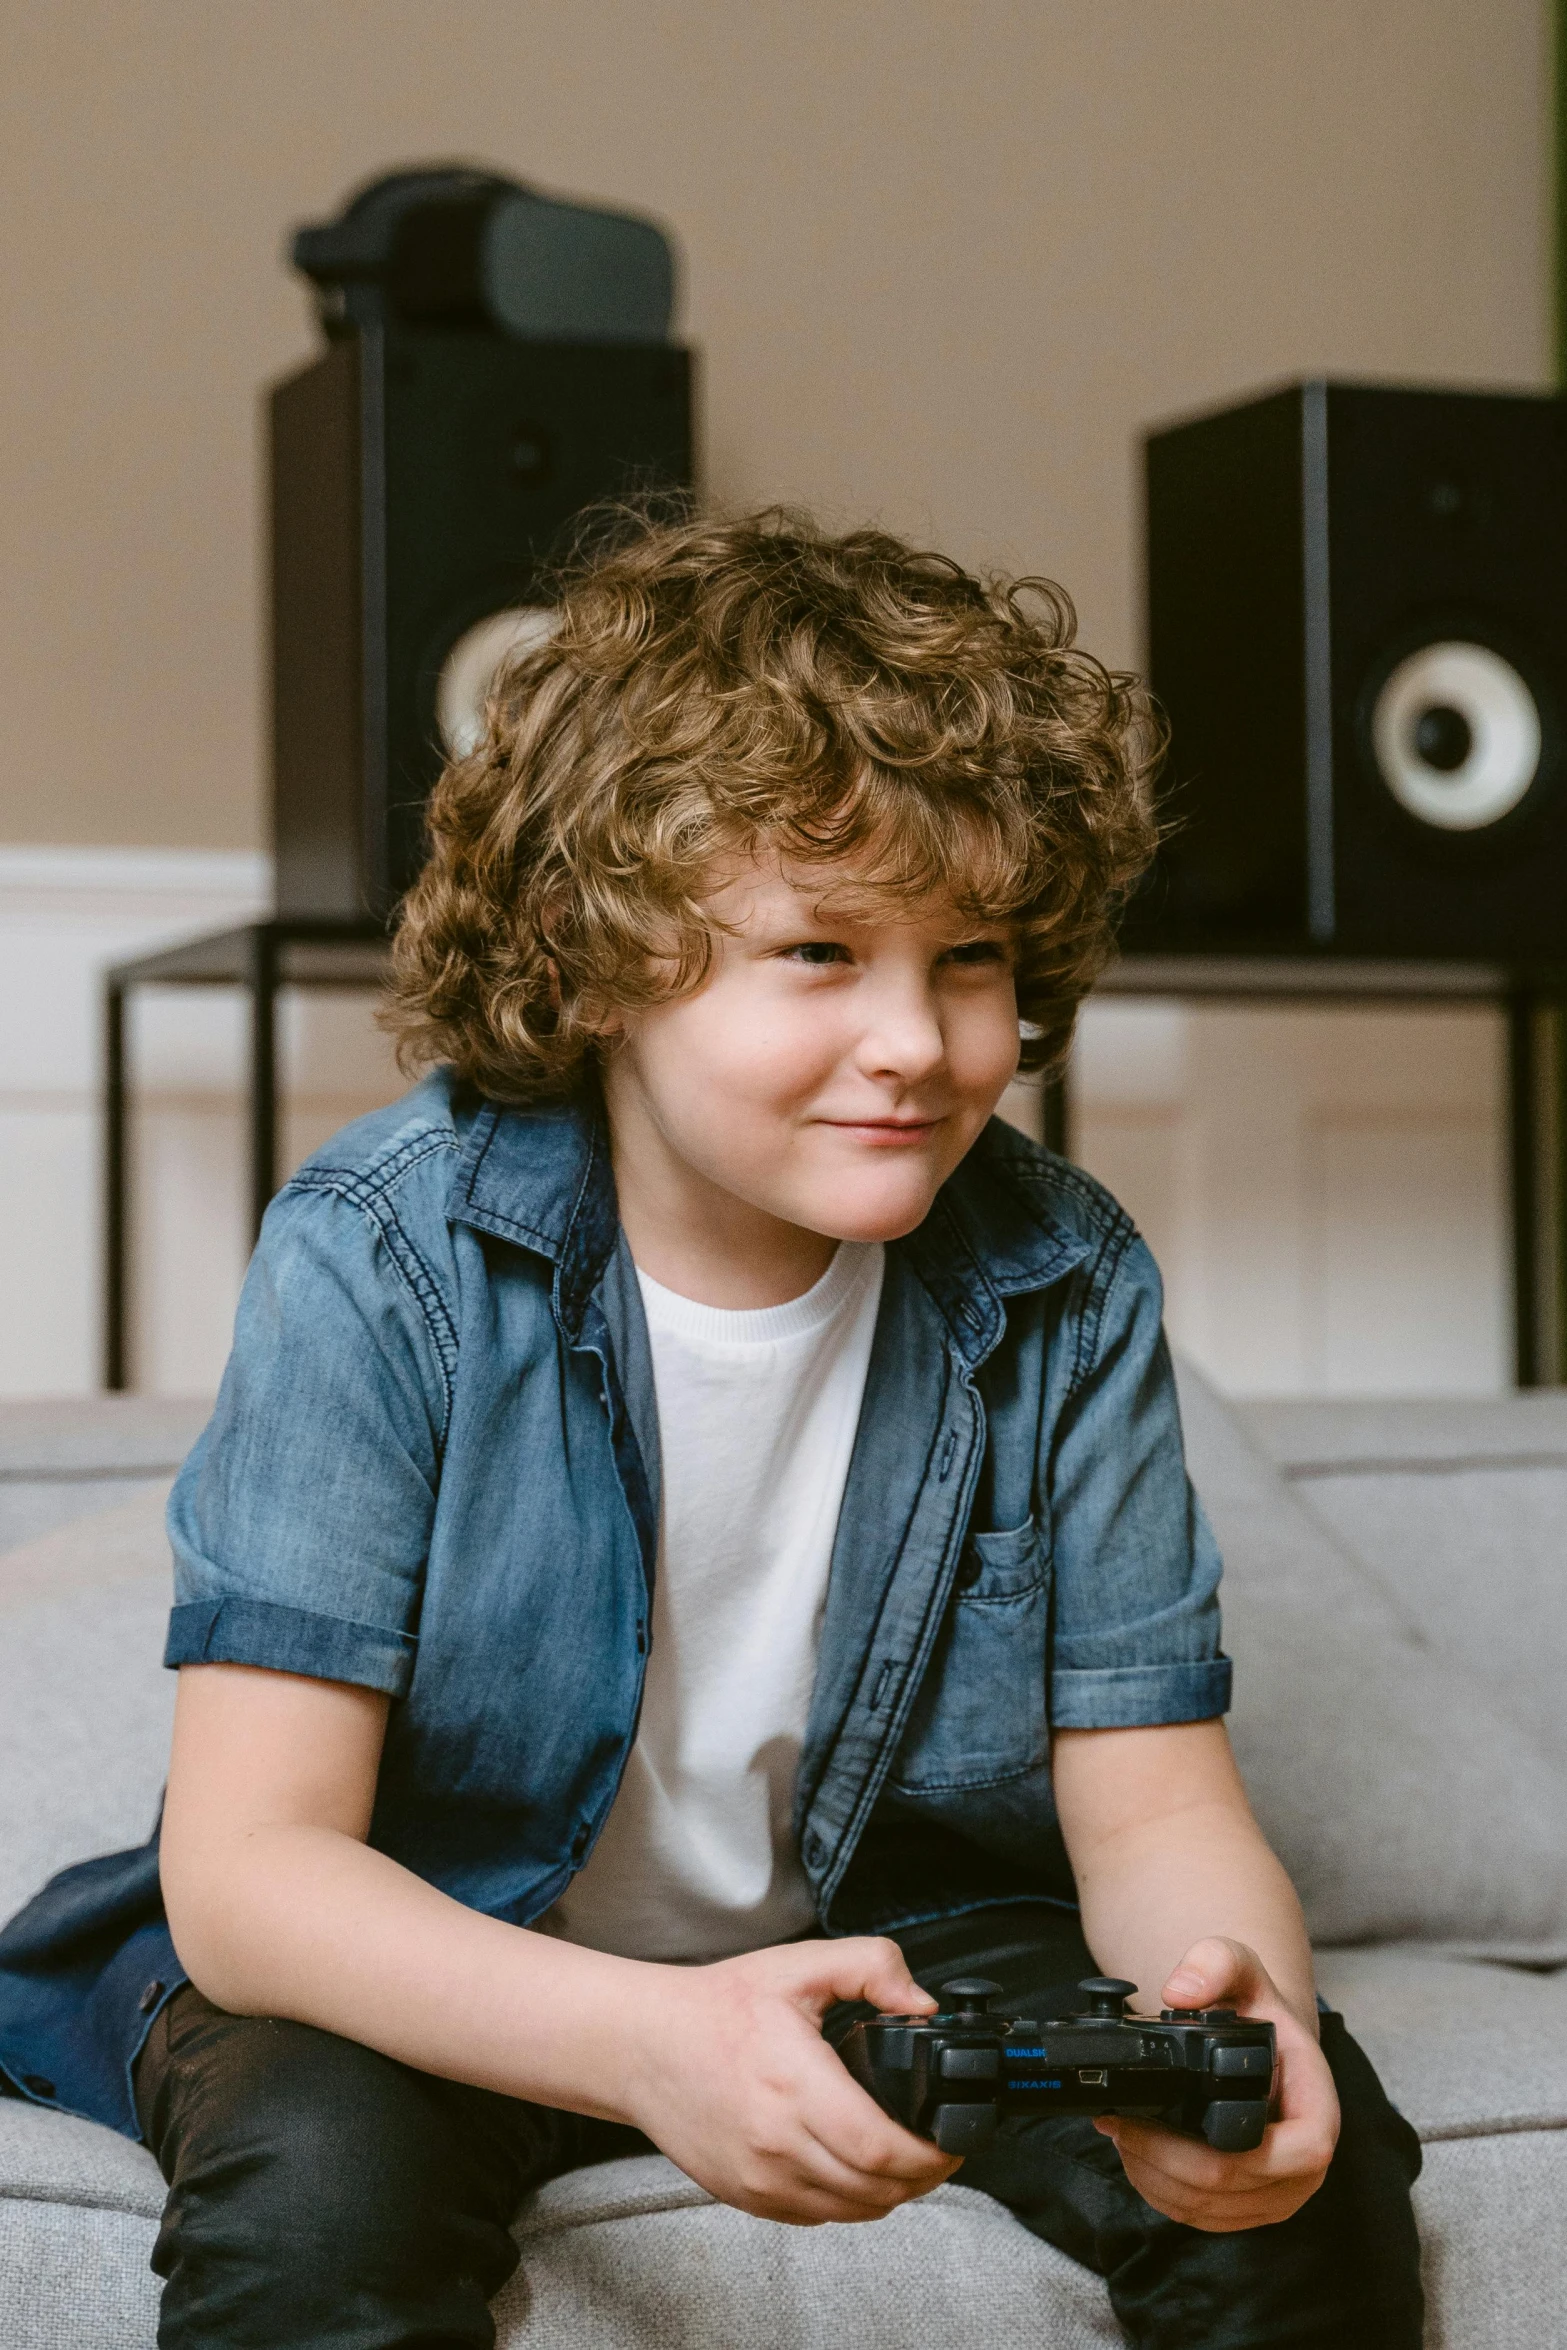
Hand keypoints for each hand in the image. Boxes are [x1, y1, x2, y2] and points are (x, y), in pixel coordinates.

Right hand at [621, 1937, 959, 2225]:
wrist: (643, 2045)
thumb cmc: (715, 2008)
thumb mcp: (798, 1965)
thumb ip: (871, 1967)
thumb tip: (921, 2002)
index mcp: (794, 2084)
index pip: (879, 2148)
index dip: (929, 2155)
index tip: (952, 2140)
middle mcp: (776, 2143)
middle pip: (874, 2189)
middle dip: (923, 2176)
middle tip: (940, 2150)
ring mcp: (759, 2179)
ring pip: (851, 2211)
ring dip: (890, 2194)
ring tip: (905, 2161)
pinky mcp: (746, 2196)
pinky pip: (817, 2216)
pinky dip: (849, 2201)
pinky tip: (857, 2170)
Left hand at [1093, 1938, 1338, 2231]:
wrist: (1262, 2042)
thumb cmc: (1258, 2011)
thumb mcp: (1241, 1968)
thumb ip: (1215, 1962)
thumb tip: (1179, 1994)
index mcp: (1317, 2117)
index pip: (1277, 2159)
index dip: (1212, 2152)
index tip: (1151, 2116)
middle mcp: (1303, 2166)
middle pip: (1226, 2189)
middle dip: (1160, 2160)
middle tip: (1116, 2123)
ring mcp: (1275, 2193)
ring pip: (1206, 2209)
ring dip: (1153, 2178)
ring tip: (1120, 2133)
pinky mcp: (1246, 2206)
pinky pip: (1199, 2216)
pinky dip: (1160, 2191)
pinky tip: (1136, 2155)